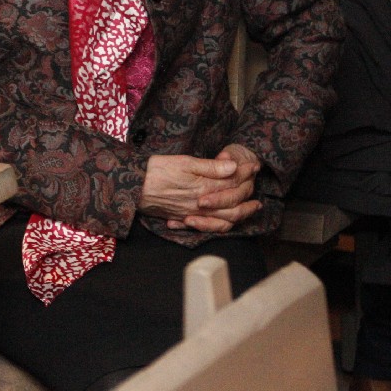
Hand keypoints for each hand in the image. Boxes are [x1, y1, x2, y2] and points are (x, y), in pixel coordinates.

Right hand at [138, 153, 260, 232]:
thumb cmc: (156, 171)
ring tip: (250, 209)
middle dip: (248, 198)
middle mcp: (203, 205)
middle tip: (258, 193)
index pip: (233, 182)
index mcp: (205, 188)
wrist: (133, 187)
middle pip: (233, 205)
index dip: (246, 173)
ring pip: (224, 220)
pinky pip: (208, 227)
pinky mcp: (184, 218)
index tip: (254, 166)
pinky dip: (221, 226)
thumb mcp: (184, 162)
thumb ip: (210, 166)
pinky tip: (224, 222)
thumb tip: (233, 167)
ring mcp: (194, 214)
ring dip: (240, 215)